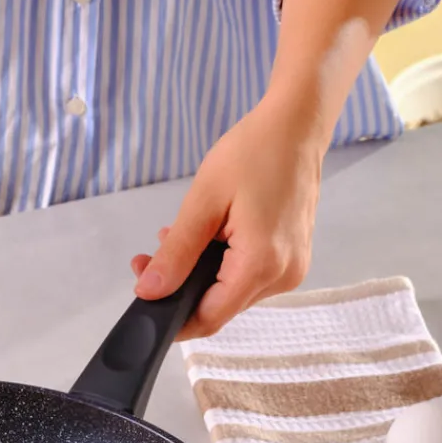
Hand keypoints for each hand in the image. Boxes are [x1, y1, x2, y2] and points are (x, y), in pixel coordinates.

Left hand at [131, 95, 322, 339]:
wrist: (297, 125)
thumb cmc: (253, 152)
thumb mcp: (203, 202)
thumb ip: (176, 254)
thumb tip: (149, 292)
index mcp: (261, 265)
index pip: (209, 318)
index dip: (172, 318)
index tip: (144, 299)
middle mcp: (282, 277)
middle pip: (219, 307)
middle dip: (179, 291)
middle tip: (148, 259)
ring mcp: (290, 271)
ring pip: (230, 294)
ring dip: (197, 276)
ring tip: (173, 241)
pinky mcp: (291, 260)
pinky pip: (247, 278)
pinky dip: (219, 267)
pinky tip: (204, 240)